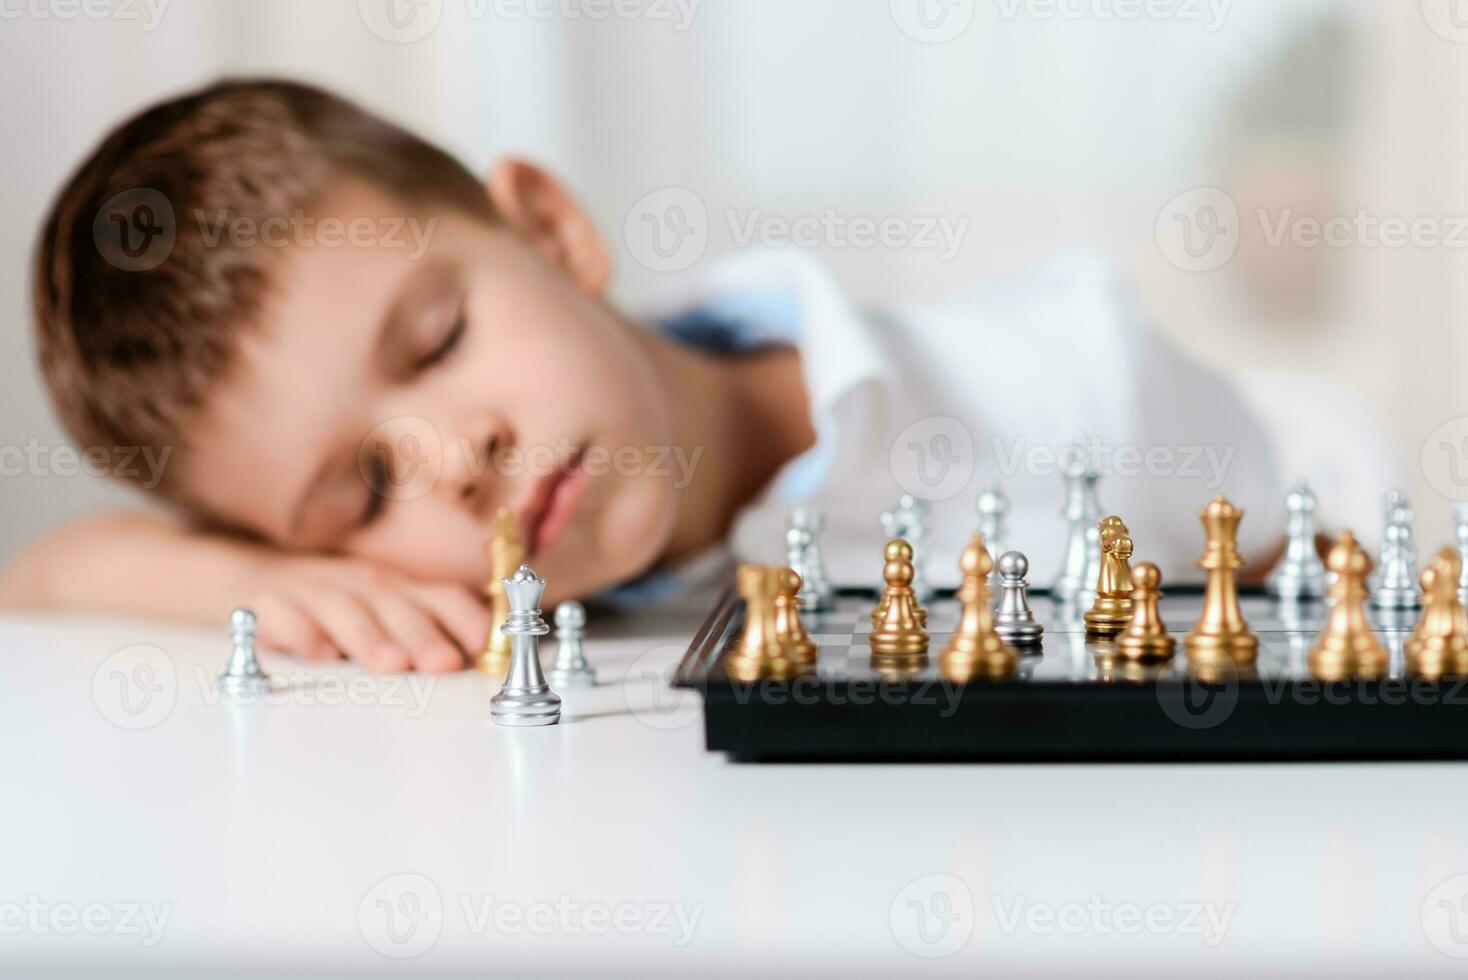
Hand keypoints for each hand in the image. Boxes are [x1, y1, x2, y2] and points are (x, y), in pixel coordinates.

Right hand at [247, 555, 489, 672]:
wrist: (255, 578)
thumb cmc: (336, 609)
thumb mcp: (385, 615)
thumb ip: (426, 638)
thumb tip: (477, 671)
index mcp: (396, 589)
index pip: (440, 595)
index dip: (467, 618)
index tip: (487, 645)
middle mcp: (360, 584)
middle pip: (395, 604)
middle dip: (423, 633)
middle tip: (445, 663)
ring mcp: (312, 589)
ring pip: (343, 607)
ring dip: (370, 636)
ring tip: (392, 665)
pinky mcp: (268, 601)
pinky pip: (282, 613)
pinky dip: (301, 631)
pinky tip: (319, 654)